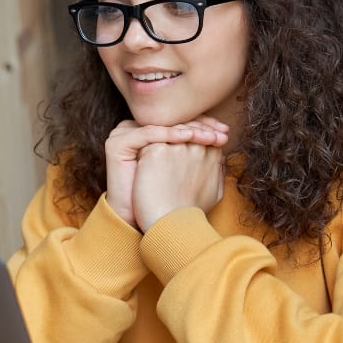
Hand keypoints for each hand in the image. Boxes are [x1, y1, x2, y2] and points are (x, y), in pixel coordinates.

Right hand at [104, 117, 227, 226]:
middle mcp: (136, 132)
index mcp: (151, 136)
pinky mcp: (117, 144)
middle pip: (171, 121)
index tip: (225, 132)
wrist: (148, 222)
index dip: (204, 125)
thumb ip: (202, 158)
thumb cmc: (170, 201)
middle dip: (200, 125)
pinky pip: (147, 134)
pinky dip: (169, 133)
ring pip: (161, 126)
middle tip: (221, 132)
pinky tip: (188, 137)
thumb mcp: (189, 175)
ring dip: (188, 128)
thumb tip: (224, 143)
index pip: (179, 122)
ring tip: (209, 135)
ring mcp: (124, 136)